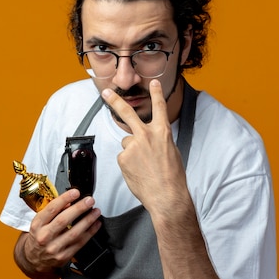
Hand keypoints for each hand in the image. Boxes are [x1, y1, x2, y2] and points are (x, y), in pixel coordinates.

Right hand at [23, 189, 101, 272]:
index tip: (75, 192)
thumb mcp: (40, 223)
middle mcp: (44, 236)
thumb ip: (53, 211)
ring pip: (74, 232)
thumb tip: (69, 201)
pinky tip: (95, 225)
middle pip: (63, 220)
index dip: (65, 199)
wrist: (34, 260)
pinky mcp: (63, 256)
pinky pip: (80, 243)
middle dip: (79, 208)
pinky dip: (90, 232)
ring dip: (88, 220)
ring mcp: (54, 248)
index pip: (51, 209)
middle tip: (89, 201)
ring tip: (96, 212)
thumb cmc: (38, 237)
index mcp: (37, 225)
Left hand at [102, 79, 188, 219]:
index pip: (160, 107)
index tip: (153, 82)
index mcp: (162, 132)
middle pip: (127, 112)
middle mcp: (147, 135)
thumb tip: (148, 140)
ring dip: (132, 152)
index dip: (156, 93)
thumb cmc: (172, 177)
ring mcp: (133, 146)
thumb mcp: (172, 152)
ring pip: (127, 143)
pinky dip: (129, 164)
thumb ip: (159, 140)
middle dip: (115, 100)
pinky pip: (124, 157)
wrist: (166, 195)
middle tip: (106, 92)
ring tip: (143, 166)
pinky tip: (138, 172)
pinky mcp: (123, 158)